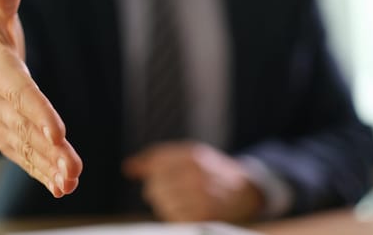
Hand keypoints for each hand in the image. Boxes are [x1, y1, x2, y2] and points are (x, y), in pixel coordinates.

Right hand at [0, 0, 82, 197]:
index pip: (20, 94)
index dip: (37, 112)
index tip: (57, 131)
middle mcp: (0, 104)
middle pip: (28, 128)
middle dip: (49, 149)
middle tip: (72, 168)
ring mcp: (4, 126)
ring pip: (28, 149)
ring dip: (49, 166)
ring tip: (70, 182)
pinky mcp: (12, 139)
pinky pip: (27, 158)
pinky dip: (43, 172)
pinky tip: (62, 187)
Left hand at [123, 142, 263, 221]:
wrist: (244, 191)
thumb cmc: (209, 171)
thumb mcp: (187, 156)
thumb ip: (155, 159)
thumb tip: (128, 167)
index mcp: (192, 155)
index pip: (155, 164)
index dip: (154, 172)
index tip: (163, 175)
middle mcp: (197, 174)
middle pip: (155, 185)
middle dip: (160, 189)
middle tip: (176, 190)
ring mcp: (201, 196)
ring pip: (162, 203)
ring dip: (167, 204)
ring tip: (184, 199)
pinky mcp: (203, 216)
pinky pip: (174, 217)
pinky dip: (177, 216)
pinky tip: (189, 210)